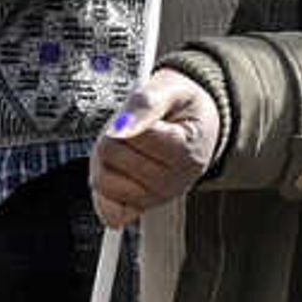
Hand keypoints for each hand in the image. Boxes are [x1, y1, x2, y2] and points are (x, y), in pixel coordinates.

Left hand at [93, 69, 220, 226]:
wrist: (199, 126)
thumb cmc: (182, 107)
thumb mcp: (171, 89)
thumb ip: (145, 104)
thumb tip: (120, 129)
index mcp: (185, 151)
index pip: (129, 136)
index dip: (125, 118)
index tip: (140, 114)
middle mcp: (173, 182)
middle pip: (111, 155)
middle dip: (112, 135)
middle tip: (131, 128)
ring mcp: (157, 199)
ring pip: (103, 181)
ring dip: (104, 160)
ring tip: (125, 148)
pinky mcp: (142, 210)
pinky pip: (109, 212)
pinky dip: (104, 193)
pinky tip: (118, 173)